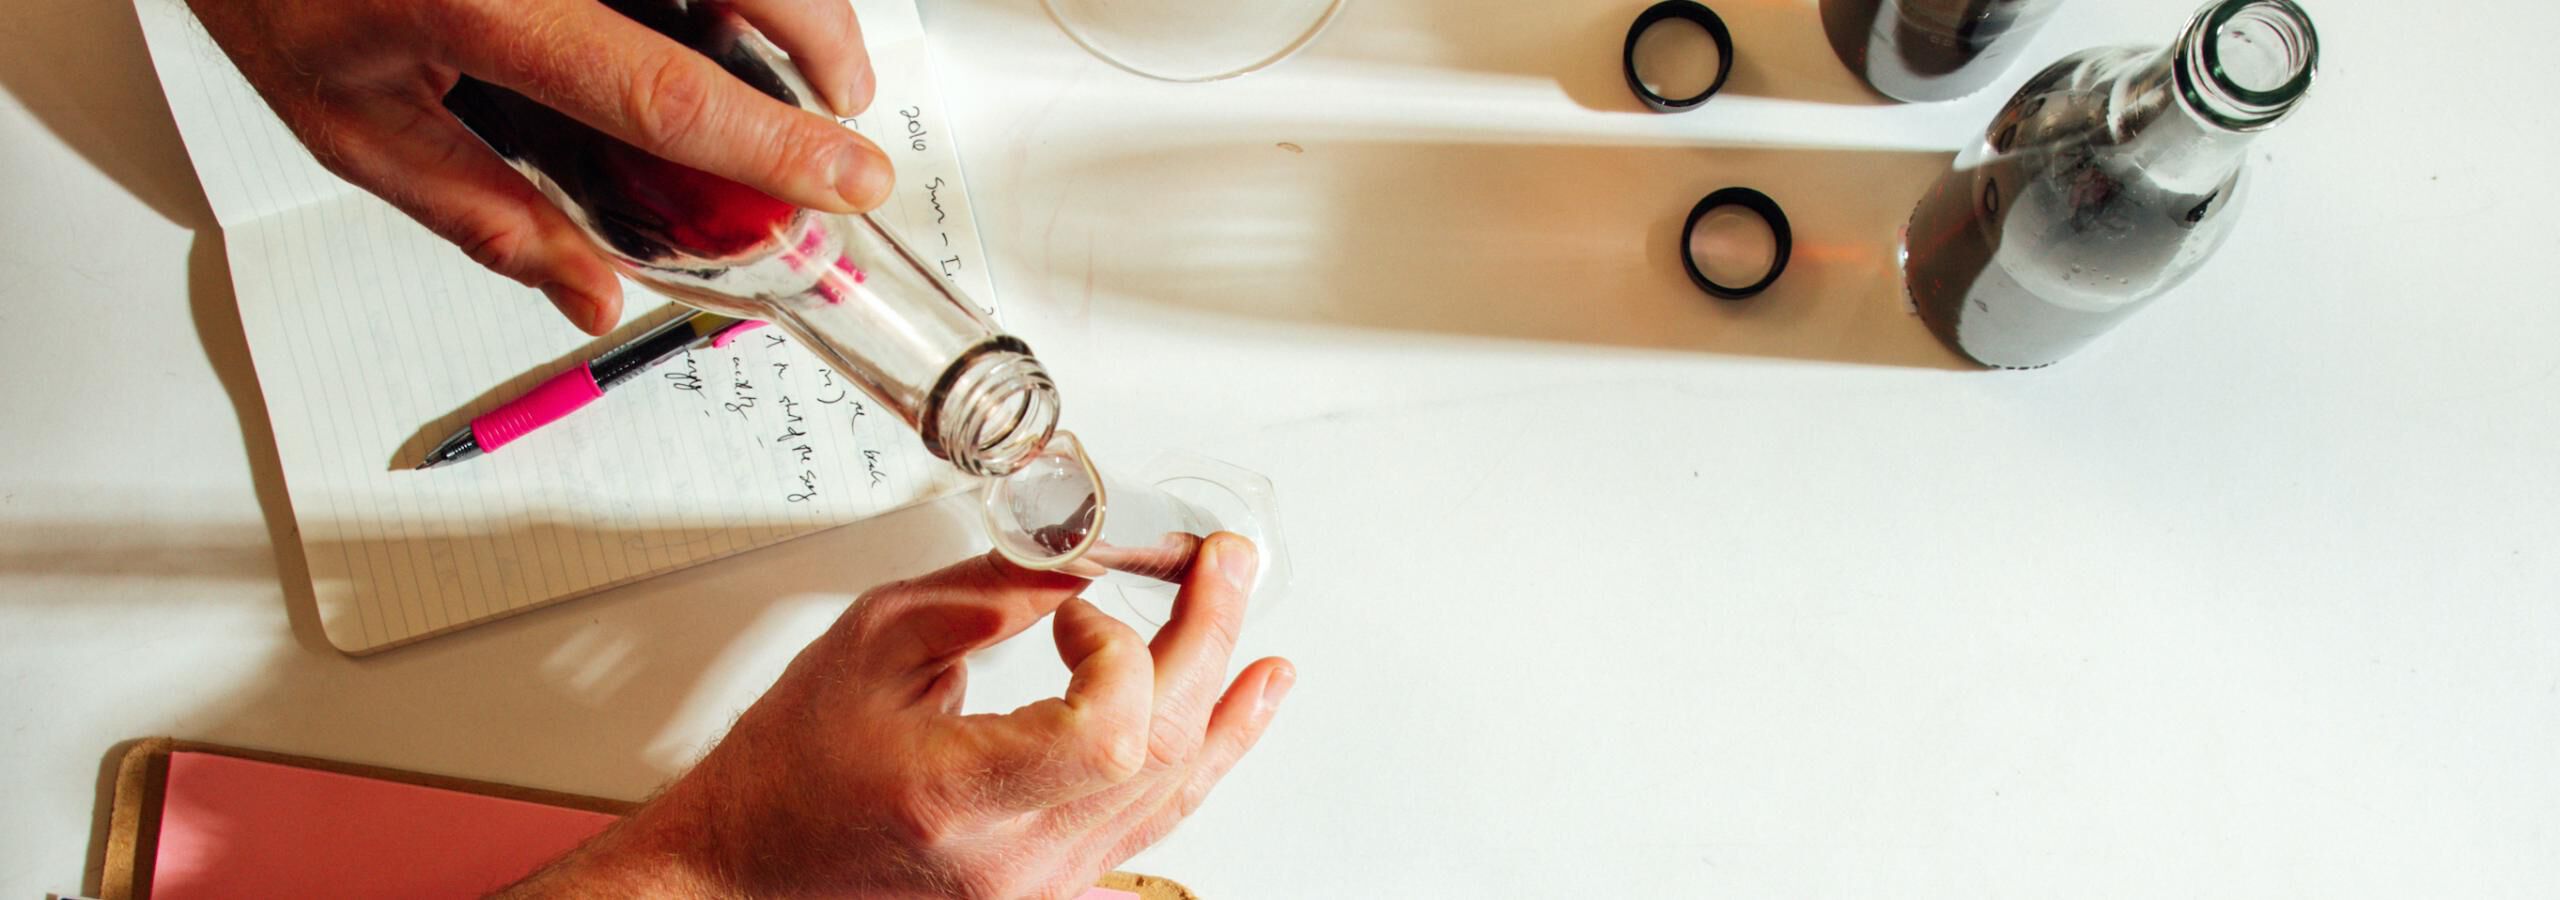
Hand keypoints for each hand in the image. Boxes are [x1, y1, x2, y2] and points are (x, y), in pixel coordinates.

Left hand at [186, 0, 893, 334]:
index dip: (768, 143)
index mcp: (472, 4)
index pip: (656, 88)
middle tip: (842, 116)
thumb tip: (593, 298)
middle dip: (820, 47)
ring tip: (806, 60)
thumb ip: (484, 214)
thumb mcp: (354, 124)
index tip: (846, 182)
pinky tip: (745, 11)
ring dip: (797, 1)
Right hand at [497, 535, 1295, 898]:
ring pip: (1170, 796)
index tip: (1089, 607)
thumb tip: (1091, 556)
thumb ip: (994, 592)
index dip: (1122, 653)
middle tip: (1228, 568)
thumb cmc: (788, 768)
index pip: (1107, 734)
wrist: (748, 868)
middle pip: (1156, 751)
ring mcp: (1035, 885)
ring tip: (1264, 649)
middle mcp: (1009, 857)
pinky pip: (1147, 831)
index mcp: (956, 793)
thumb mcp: (878, 642)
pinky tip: (1231, 725)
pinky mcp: (1045, 889)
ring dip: (1226, 709)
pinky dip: (1197, 768)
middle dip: (1207, 640)